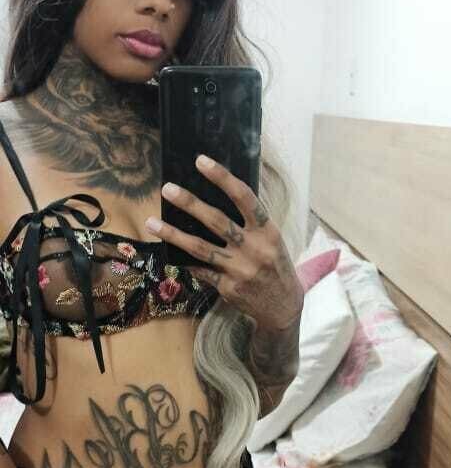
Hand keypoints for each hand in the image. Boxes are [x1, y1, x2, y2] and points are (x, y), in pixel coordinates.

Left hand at [145, 154, 303, 331]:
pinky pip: (200, 270)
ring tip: (151, 222)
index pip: (244, 197)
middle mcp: (254, 248)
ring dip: (173, 234)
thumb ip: (250, 221)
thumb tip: (217, 196)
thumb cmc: (274, 264)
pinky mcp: (227, 287)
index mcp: (267, 230)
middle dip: (190, 203)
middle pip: (217, 221)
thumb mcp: (272, 239)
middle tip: (168, 188)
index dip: (222, 177)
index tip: (201, 161)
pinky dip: (184, 260)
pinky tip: (166, 251)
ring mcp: (239, 269)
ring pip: (200, 248)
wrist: (283, 306)